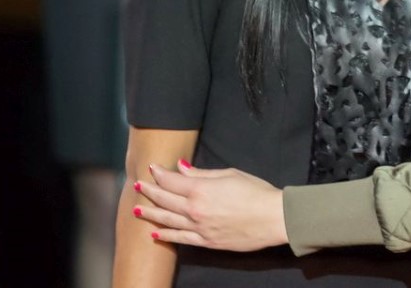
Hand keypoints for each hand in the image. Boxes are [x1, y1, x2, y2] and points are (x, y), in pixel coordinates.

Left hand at [133, 161, 287, 250]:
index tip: (152, 168)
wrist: (274, 218)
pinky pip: (180, 238)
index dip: (159, 173)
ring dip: (150, 213)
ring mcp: (199, 227)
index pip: (172, 180)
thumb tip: (182, 167)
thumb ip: (202, 173)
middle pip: (165, 199)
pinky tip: (155, 234)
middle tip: (137, 186)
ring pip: (167, 220)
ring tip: (136, 209)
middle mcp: (195, 209)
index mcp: (201, 189)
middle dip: (149, 191)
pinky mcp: (206, 241)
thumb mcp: (230, 174)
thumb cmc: (257, 192)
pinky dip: (166, 236)